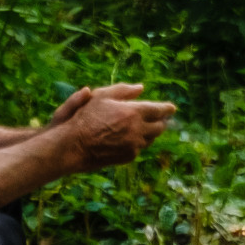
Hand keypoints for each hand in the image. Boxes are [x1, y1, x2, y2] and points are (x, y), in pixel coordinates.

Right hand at [54, 84, 176, 172]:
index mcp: (134, 112)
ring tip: (147, 127)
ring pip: (151, 138)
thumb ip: (123, 90)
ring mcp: (134, 145)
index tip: (172, 108)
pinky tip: (134, 138)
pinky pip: (140, 148)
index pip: (160, 110)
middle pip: (160, 126)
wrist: (72, 146)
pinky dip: (140, 142)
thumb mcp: (101, 97)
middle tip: (160, 118)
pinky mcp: (128, 157)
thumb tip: (141, 88)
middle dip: (161, 121)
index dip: (167, 109)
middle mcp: (138, 130)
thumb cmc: (84, 118)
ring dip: (151, 132)